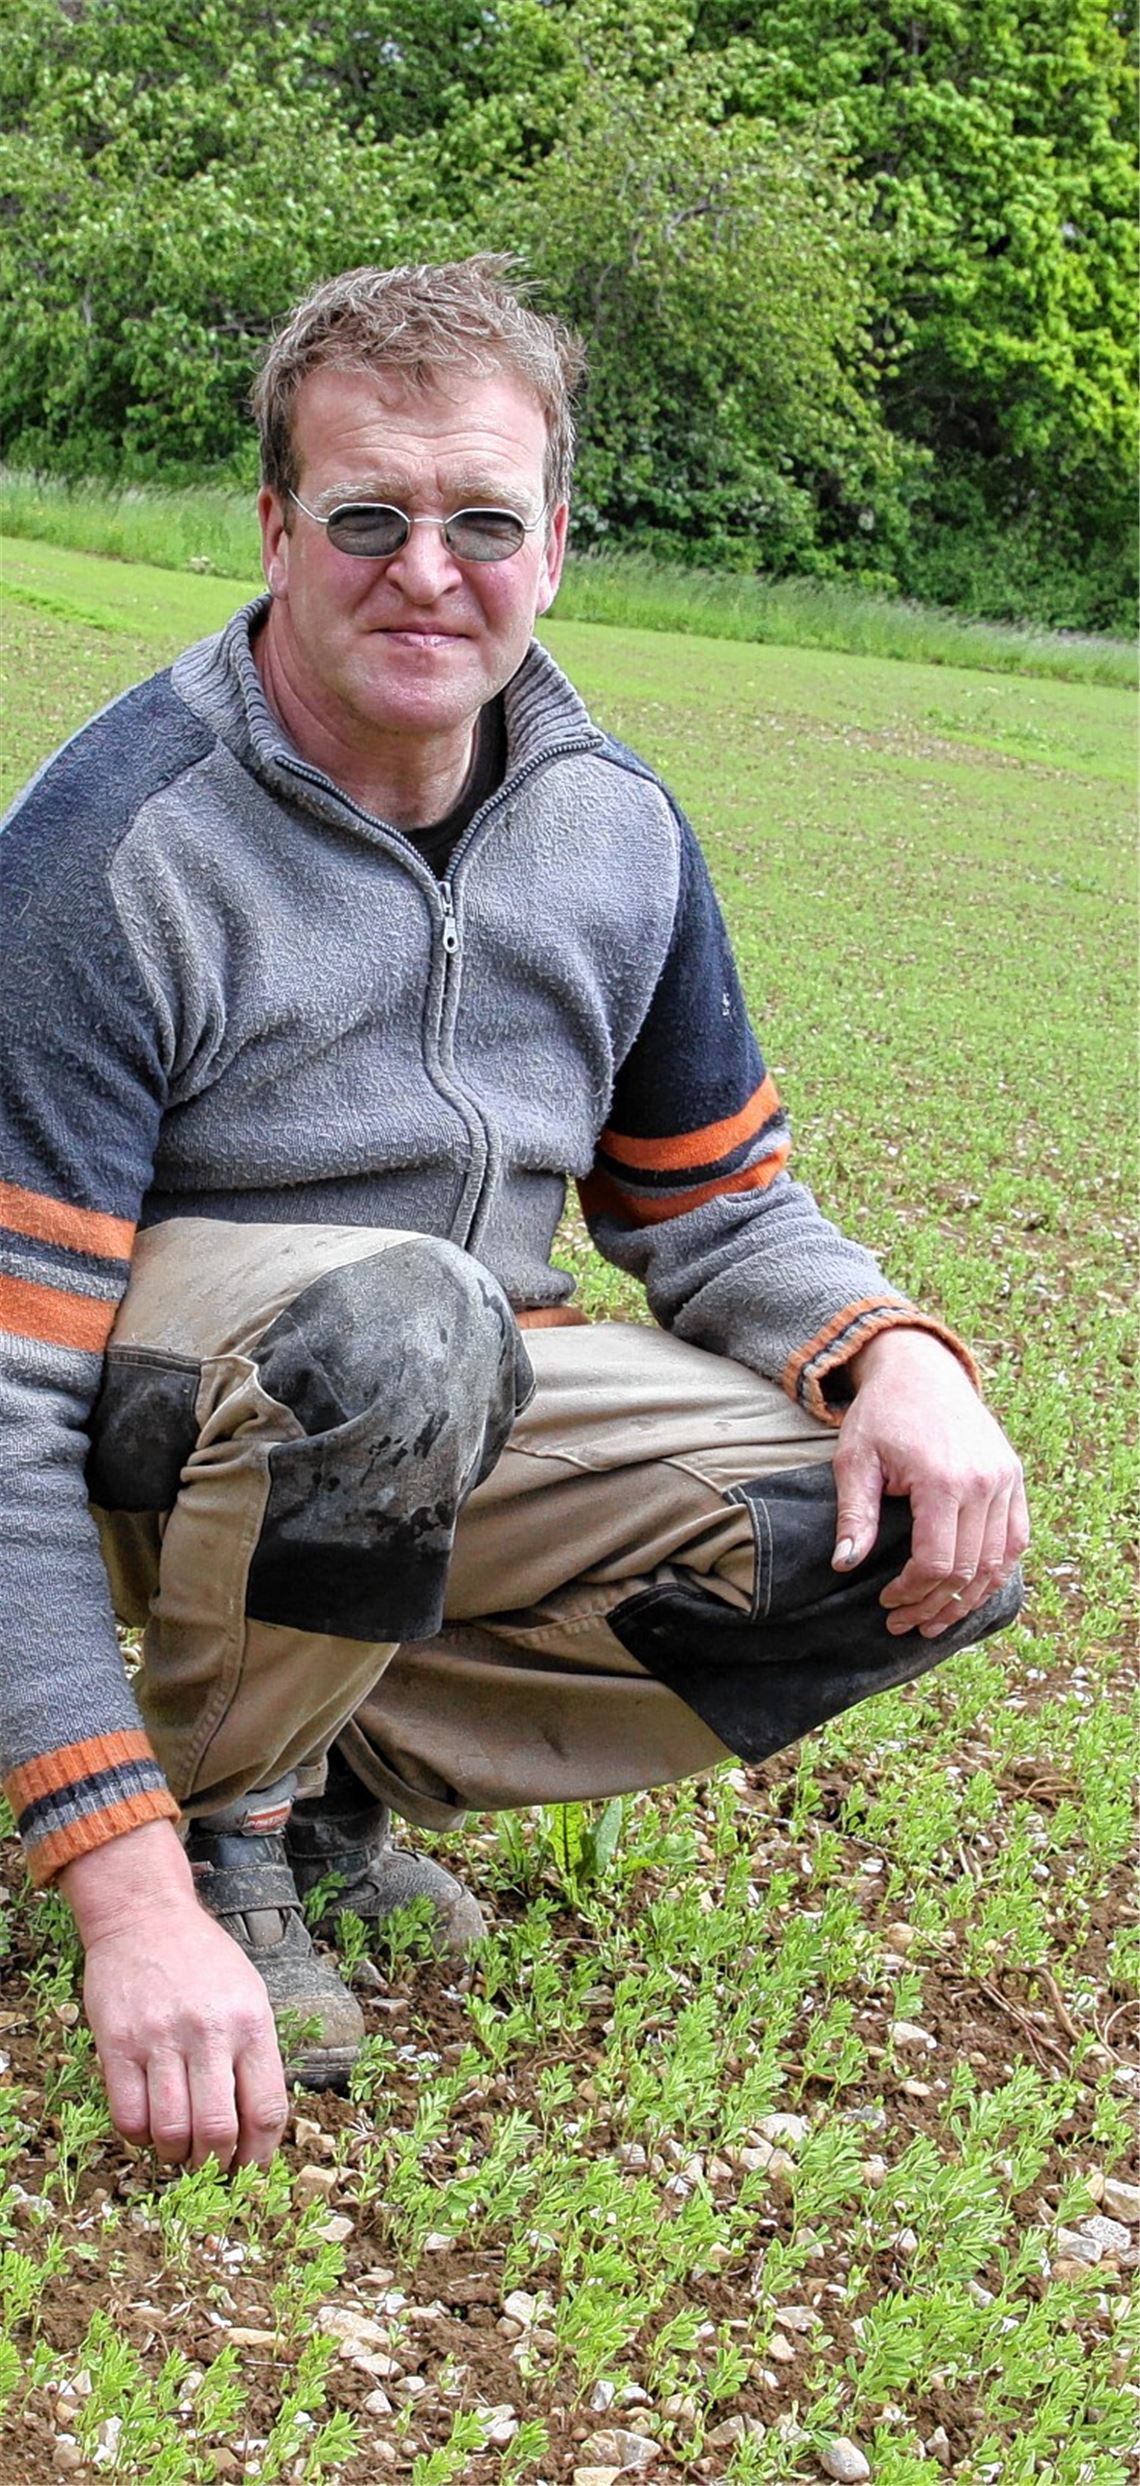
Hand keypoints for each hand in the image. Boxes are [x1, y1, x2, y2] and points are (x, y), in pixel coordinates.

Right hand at [59, 1820, 287, 2170]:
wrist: (146, 1917)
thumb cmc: (203, 1962)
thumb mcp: (249, 1995)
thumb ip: (255, 2055)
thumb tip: (258, 2128)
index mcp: (251, 2023)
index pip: (267, 2109)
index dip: (260, 2156)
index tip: (251, 2171)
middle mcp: (209, 2032)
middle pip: (218, 2131)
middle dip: (216, 2165)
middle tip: (211, 2169)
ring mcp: (160, 2038)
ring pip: (171, 2131)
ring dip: (177, 2157)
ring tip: (178, 2151)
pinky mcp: (117, 2043)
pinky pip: (128, 2116)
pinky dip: (139, 2138)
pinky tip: (147, 2128)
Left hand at [831, 1327, 1027, 1637]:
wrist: (921, 1369)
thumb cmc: (882, 1415)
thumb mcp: (855, 1460)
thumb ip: (855, 1514)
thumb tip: (845, 1564)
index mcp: (943, 1480)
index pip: (937, 1562)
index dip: (911, 1592)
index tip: (886, 1602)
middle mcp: (983, 1483)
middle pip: (969, 1569)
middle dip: (936, 1605)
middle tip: (905, 1623)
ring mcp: (1005, 1479)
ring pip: (998, 1561)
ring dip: (970, 1598)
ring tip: (938, 1620)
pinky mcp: (1014, 1477)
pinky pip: (1016, 1539)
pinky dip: (998, 1571)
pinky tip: (972, 1591)